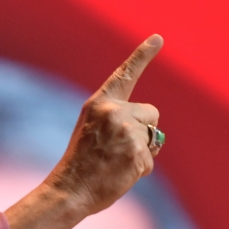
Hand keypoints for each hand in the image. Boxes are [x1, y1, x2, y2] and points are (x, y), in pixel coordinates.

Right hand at [47, 34, 163, 216]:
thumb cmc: (81, 165)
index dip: (143, 55)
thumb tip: (152, 132)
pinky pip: (150, 160)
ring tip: (116, 163)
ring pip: (153, 137)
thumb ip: (117, 121)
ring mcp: (126, 131)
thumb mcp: (93, 131)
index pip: (125, 75)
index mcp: (99, 103)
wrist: (69, 190)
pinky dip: (139, 170)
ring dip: (142, 152)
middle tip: (120, 149)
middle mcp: (114, 111)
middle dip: (145, 130)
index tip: (158, 38)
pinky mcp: (137, 152)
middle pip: (151, 113)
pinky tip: (120, 174)